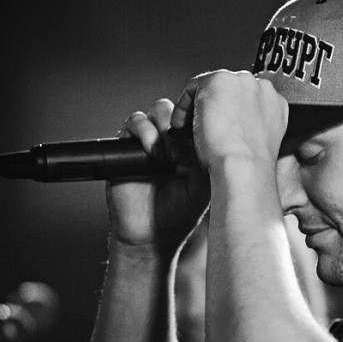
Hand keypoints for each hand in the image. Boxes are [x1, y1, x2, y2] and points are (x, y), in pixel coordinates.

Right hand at [105, 99, 210, 249]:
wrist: (151, 233)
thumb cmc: (180, 212)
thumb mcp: (204, 184)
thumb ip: (210, 158)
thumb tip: (215, 135)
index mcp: (194, 145)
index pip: (200, 116)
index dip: (202, 120)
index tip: (204, 140)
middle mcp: (173, 139)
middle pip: (180, 108)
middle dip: (183, 123)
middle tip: (184, 153)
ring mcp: (150, 140)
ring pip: (158, 110)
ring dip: (164, 127)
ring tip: (169, 156)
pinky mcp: (128, 145)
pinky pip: (134, 122)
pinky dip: (144, 132)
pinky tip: (154, 154)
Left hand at [170, 70, 287, 169]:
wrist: (244, 167)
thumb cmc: (250, 165)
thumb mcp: (258, 142)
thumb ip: (251, 127)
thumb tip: (233, 129)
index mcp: (276, 103)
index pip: (248, 100)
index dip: (229, 115)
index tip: (219, 129)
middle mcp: (262, 87)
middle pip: (231, 90)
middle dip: (215, 108)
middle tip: (201, 129)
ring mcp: (241, 81)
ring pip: (213, 87)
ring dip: (199, 107)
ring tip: (190, 130)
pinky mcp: (218, 80)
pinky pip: (194, 87)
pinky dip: (184, 105)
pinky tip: (181, 125)